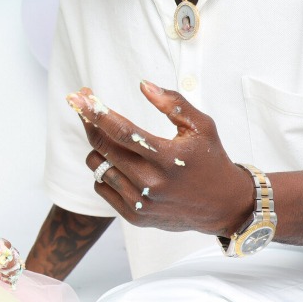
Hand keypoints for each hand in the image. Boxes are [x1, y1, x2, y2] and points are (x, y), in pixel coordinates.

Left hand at [69, 81, 253, 236]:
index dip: (97, 113)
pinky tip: (121, 164)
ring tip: (115, 141)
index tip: (79, 98)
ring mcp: (141, 202)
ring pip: (97, 166)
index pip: (122, 132)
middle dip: (90, 122)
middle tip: (87, 106)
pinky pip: (101, 186)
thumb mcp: (202, 126)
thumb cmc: (211, 159)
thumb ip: (173, 103)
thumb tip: (143, 85)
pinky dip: (105, 171)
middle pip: (104, 146)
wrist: (223, 206)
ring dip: (99, 148)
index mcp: (168, 158)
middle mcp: (151, 182)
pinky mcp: (134, 216)